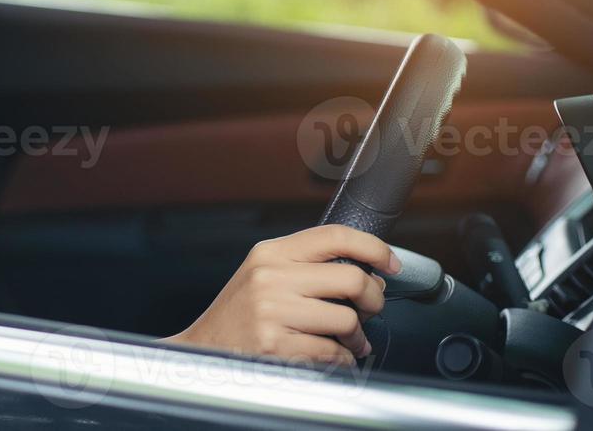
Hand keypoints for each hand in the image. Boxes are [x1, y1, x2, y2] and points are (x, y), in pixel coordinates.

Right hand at [163, 225, 399, 367]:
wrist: (202, 350)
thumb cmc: (239, 316)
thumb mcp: (265, 275)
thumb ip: (307, 268)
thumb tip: (369, 275)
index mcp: (270, 253)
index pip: (333, 235)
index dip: (372, 246)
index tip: (390, 261)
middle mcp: (270, 276)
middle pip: (351, 278)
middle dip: (373, 299)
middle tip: (371, 309)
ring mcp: (271, 310)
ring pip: (347, 318)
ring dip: (358, 336)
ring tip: (350, 341)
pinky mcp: (275, 344)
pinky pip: (333, 351)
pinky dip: (343, 359)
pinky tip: (333, 356)